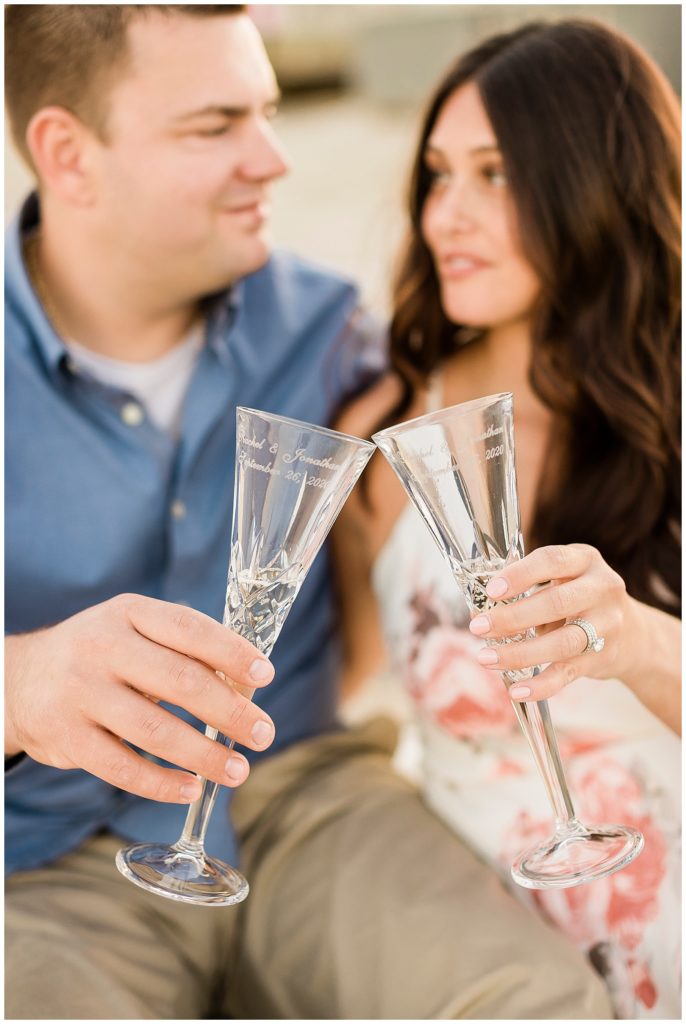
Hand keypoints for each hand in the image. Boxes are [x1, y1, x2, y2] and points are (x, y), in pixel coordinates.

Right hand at [5, 594, 276, 801]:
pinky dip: (162, 783)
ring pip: (155, 731)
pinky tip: (191, 789)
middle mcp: (102, 647)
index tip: (266, 675)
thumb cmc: (102, 654)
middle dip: (230, 712)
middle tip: (264, 734)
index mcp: (129, 613)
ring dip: (204, 755)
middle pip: (180, 682)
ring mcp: (81, 693)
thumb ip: (183, 648)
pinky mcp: (67, 737)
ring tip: (238, 770)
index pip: (189, 629)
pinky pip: (123, 767)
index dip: (232, 652)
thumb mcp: (134, 630)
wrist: (20, 680)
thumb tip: (247, 685)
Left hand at [468, 544, 633, 700]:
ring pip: (562, 642)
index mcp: (585, 560)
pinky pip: (568, 673)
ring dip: (519, 653)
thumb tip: (479, 614)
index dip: (520, 575)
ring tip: (486, 658)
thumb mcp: (562, 580)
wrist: (634, 634)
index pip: (552, 560)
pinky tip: (516, 689)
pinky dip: (541, 685)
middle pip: (556, 603)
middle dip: (512, 617)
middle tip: (478, 628)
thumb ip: (526, 590)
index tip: (491, 591)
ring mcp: (607, 625)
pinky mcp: (602, 657)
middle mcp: (601, 589)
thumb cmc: (579, 600)